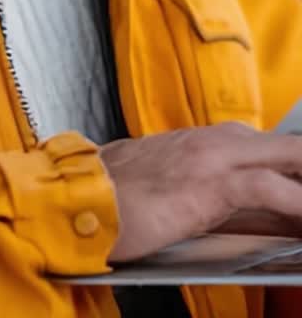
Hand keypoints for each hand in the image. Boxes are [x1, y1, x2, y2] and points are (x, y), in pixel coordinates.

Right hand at [101, 123, 301, 262]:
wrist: (73, 197)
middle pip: (284, 147)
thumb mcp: (156, 187)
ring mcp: (212, 157)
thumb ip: (192, 191)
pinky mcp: (209, 182)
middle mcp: (210, 141)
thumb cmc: (106, 199)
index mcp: (197, 142)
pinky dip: (296, 201)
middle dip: (301, 165)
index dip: (289, 166)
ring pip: (287, 157)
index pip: (262, 148)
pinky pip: (269, 188)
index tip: (295, 185)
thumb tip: (221, 211)